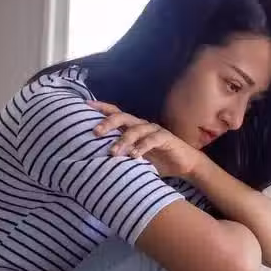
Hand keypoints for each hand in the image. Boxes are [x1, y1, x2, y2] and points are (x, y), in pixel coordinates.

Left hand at [88, 100, 202, 177]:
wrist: (185, 165)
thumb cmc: (158, 161)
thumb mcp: (135, 158)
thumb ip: (121, 156)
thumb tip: (96, 162)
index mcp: (133, 127)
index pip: (116, 113)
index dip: (102, 108)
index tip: (85, 105)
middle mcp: (142, 125)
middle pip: (123, 117)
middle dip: (108, 123)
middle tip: (95, 132)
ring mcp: (154, 130)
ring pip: (136, 129)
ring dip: (123, 140)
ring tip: (113, 153)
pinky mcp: (166, 138)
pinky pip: (152, 140)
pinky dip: (142, 147)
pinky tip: (134, 155)